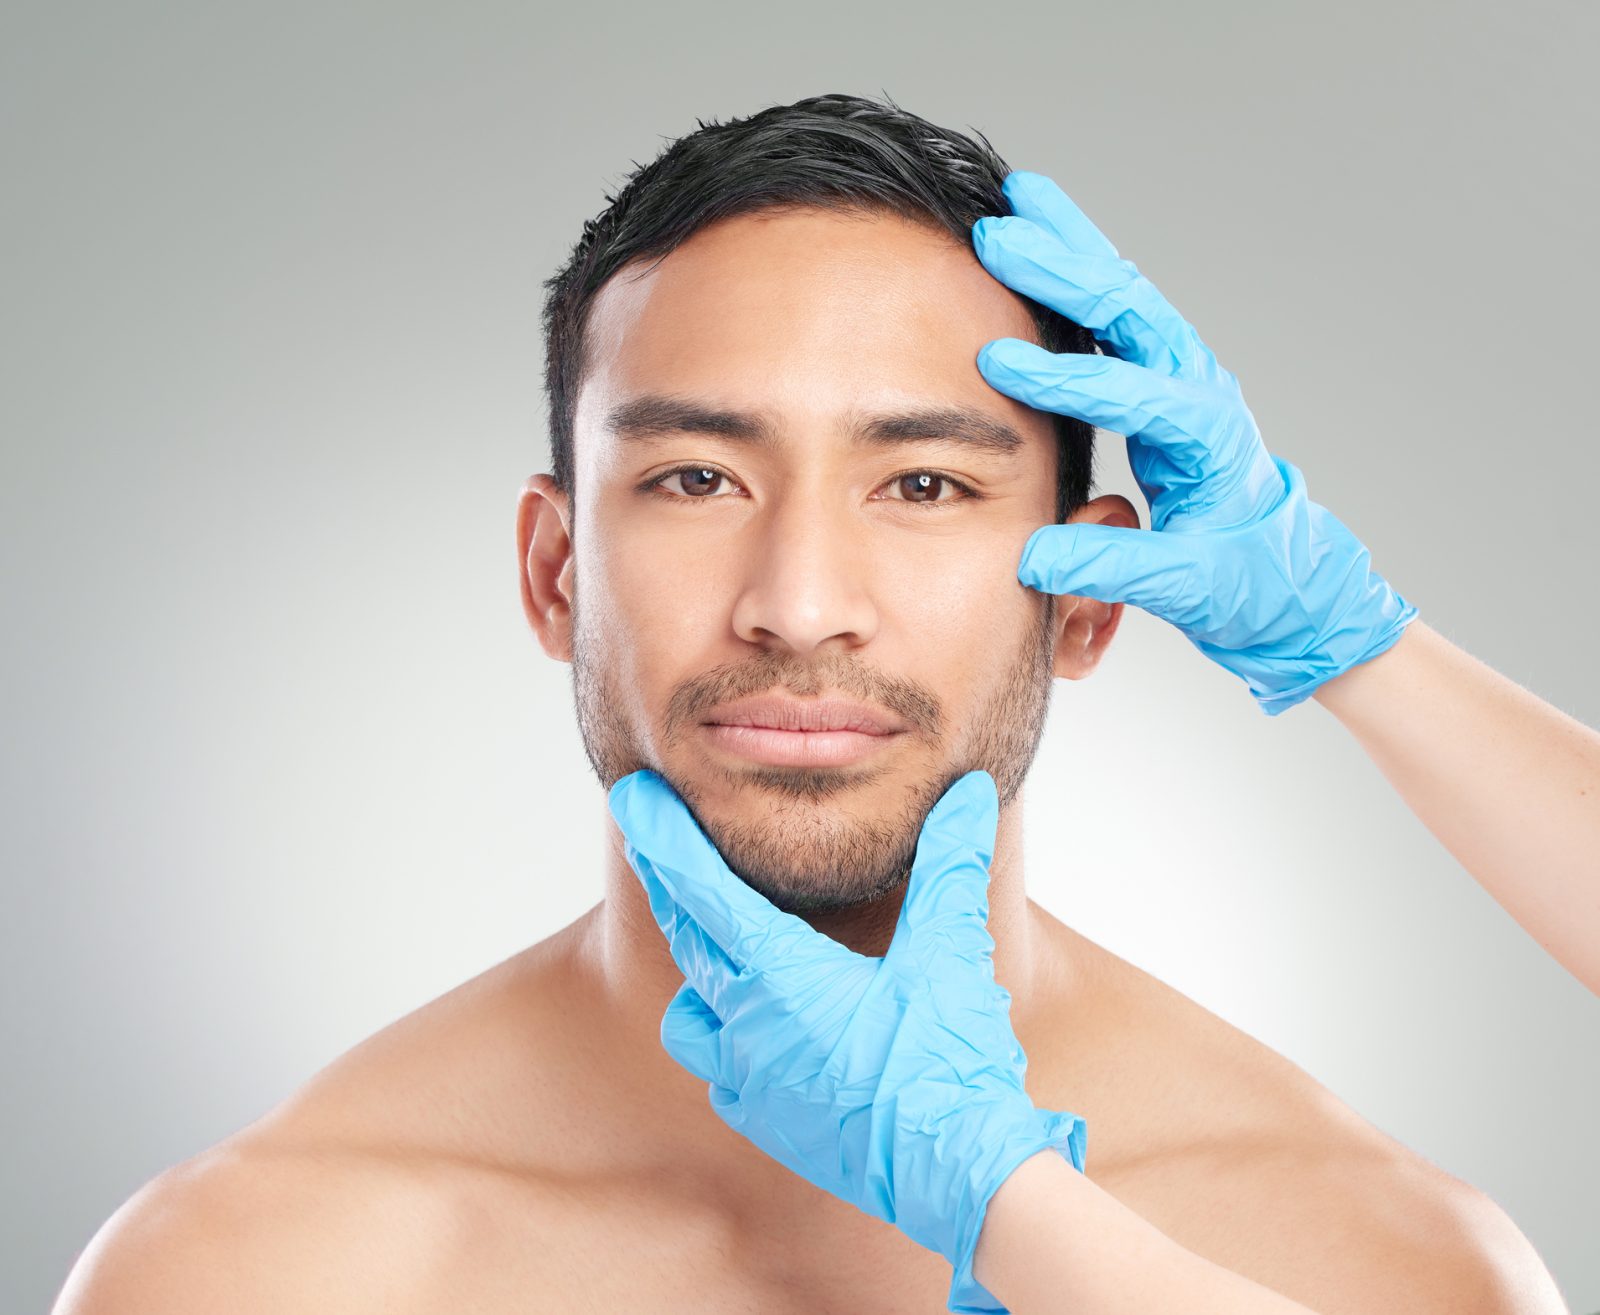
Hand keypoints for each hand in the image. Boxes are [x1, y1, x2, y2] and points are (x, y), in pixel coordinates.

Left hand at [608, 768, 1086, 1313]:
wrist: (959, 1176)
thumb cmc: (947, 1062)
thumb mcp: (950, 950)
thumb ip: (951, 862)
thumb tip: (969, 791)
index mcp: (778, 977)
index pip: (699, 888)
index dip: (662, 835)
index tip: (630, 794)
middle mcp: (745, 1026)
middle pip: (686, 937)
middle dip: (669, 881)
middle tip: (653, 834)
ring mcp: (748, 1081)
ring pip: (690, 1008)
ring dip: (698, 965)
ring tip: (714, 936)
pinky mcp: (765, 1122)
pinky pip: (718, 1067)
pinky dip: (725, 1034)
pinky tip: (755, 1027)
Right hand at [972, 170, 1419, 715]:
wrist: (1287, 583)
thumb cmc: (1248, 586)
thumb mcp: (1186, 587)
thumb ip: (1111, 567)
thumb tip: (1032, 556)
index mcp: (1209, 436)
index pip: (1132, 392)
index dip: (1063, 377)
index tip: (997, 362)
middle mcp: (1199, 389)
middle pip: (1130, 310)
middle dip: (1063, 269)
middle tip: (998, 235)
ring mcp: (1182, 378)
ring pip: (1123, 295)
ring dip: (1071, 246)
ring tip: (1018, 198)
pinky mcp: (1162, 383)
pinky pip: (1117, 315)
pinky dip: (1077, 274)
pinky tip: (1042, 245)